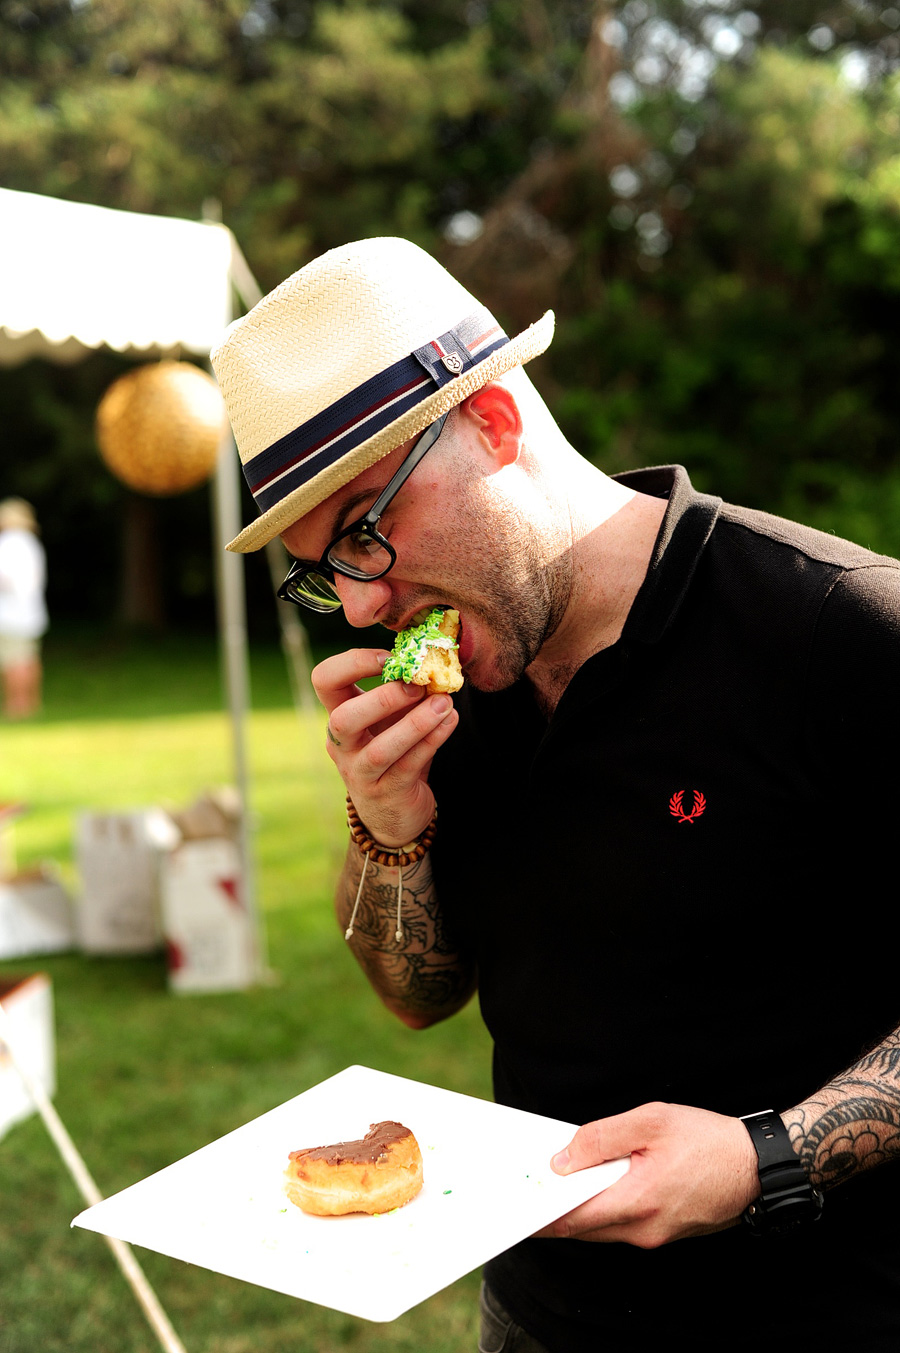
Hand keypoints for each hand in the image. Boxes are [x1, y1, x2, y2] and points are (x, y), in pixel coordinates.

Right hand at [311, 646, 457, 845]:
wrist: (394, 814)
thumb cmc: (393, 755)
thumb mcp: (391, 721)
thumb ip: (405, 695)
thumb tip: (434, 663)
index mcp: (339, 717)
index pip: (324, 681)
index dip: (352, 663)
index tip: (389, 657)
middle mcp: (342, 745)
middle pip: (343, 719)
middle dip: (382, 698)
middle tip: (417, 685)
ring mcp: (361, 773)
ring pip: (380, 749)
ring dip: (415, 723)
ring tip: (444, 703)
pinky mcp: (387, 793)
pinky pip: (408, 765)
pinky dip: (431, 741)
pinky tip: (449, 721)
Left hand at [536, 1101, 759, 1248]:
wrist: (758, 1165)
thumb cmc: (708, 1139)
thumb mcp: (651, 1122)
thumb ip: (601, 1139)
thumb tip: (562, 1160)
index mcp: (637, 1202)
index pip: (572, 1219)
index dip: (540, 1212)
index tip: (514, 1202)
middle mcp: (644, 1230)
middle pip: (583, 1227)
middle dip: (553, 1209)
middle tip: (526, 1187)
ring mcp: (657, 1235)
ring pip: (603, 1226)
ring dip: (579, 1207)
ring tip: (557, 1178)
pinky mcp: (667, 1231)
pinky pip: (623, 1223)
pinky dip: (604, 1206)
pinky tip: (596, 1182)